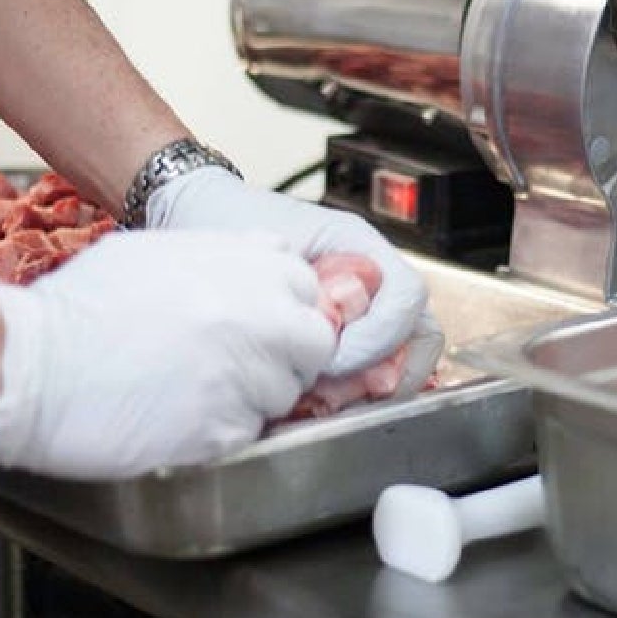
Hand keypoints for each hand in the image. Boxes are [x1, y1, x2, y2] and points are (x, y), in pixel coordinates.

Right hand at [0, 230, 341, 477]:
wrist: (30, 366)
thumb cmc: (78, 309)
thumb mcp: (157, 252)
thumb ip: (224, 257)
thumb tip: (264, 262)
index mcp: (241, 265)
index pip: (308, 286)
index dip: (285, 309)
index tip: (265, 322)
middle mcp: (255, 316)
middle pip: (313, 344)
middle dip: (286, 356)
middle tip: (239, 364)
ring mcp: (244, 375)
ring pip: (283, 394)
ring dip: (252, 396)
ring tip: (192, 389)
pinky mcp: (223, 429)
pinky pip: (248, 432)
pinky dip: (221, 429)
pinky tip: (177, 414)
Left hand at [150, 169, 443, 395]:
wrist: (198, 216)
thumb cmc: (229, 225)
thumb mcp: (265, 254)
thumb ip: (308, 293)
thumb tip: (336, 339)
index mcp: (361, 247)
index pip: (407, 298)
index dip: (379, 338)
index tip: (333, 359)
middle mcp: (373, 278)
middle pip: (419, 337)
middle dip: (382, 374)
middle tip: (333, 395)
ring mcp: (364, 308)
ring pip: (401, 360)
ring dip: (366, 389)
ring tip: (319, 401)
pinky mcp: (345, 337)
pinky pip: (370, 372)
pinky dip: (348, 393)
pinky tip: (310, 400)